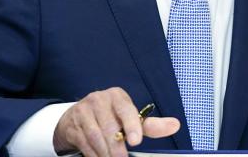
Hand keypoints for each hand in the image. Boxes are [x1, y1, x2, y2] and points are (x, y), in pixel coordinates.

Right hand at [53, 87, 179, 156]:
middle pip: (109, 127)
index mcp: (117, 96)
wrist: (77, 117)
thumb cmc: (110, 117)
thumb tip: (174, 125)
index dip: (132, 125)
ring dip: (105, 152)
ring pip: (96, 136)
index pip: (125, 109)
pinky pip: (84, 142)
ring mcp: (83, 111)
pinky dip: (93, 154)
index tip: (136, 140)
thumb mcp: (130, 118)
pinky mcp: (72, 124)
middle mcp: (99, 100)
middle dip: (117, 147)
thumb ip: (151, 125)